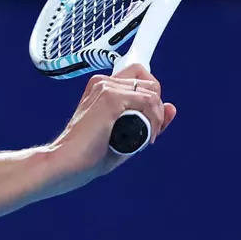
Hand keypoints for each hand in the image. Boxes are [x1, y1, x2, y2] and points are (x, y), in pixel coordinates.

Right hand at [44, 64, 177, 193]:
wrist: (68, 162)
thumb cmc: (91, 153)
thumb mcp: (126, 134)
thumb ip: (149, 120)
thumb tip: (172, 107)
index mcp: (101, 87)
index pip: (140, 77)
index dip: (151, 99)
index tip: (148, 121)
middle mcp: (103, 82)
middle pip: (151, 83)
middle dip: (156, 108)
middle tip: (146, 132)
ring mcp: (106, 87)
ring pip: (152, 92)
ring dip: (156, 117)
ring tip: (144, 137)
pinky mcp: (110, 97)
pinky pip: (149, 101)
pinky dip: (154, 121)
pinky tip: (145, 137)